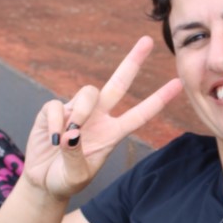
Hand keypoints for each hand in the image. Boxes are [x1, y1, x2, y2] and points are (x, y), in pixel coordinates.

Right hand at [22, 36, 181, 200]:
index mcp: (113, 133)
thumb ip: (75, 157)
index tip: (178, 83)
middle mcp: (98, 117)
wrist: (44, 182)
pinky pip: (56, 106)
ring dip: (80, 113)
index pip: (140, 114)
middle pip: (118, 83)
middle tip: (148, 40)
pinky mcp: (53, 110)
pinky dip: (55, 123)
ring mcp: (76, 111)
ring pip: (87, 93)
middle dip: (133, 61)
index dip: (158, 99)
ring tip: (68, 139)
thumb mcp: (75, 176)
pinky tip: (52, 140)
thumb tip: (71, 134)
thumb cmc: (65, 179)